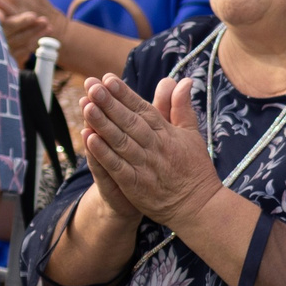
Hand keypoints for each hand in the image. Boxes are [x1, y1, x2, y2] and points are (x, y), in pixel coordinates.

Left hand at [77, 72, 218, 234]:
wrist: (199, 207)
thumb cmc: (194, 169)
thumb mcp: (191, 134)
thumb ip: (181, 107)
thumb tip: (182, 80)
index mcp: (167, 133)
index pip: (143, 109)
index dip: (124, 94)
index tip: (107, 79)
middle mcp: (155, 147)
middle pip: (129, 122)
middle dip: (110, 103)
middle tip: (92, 86)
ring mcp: (145, 167)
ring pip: (121, 142)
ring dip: (102, 124)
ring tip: (86, 106)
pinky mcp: (136, 186)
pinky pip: (117, 167)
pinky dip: (103, 153)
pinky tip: (89, 140)